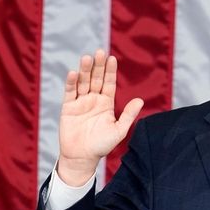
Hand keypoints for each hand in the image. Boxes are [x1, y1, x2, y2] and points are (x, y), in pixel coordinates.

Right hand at [57, 49, 143, 185]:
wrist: (82, 157)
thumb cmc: (102, 146)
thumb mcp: (119, 130)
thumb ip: (128, 115)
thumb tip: (141, 100)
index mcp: (106, 103)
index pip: (109, 83)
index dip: (110, 71)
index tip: (112, 58)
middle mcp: (93, 100)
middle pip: (96, 79)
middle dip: (98, 66)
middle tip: (100, 52)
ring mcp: (80, 102)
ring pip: (83, 82)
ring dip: (85, 70)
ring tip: (87, 58)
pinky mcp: (68, 107)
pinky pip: (69, 93)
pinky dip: (71, 83)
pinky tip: (74, 73)